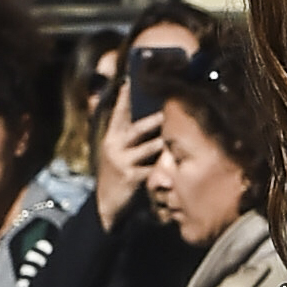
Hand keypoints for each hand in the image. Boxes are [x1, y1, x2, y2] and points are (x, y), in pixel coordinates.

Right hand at [95, 93, 164, 228]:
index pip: (118, 113)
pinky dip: (165, 166)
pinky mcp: (131, 178)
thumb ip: (126, 135)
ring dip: (164, 141)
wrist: (107, 204)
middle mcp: (115, 146)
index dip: (124, 98)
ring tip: (179, 133)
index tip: (130, 81)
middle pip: (137, 129)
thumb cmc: (117, 174)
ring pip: (148, 148)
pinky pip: (152, 169)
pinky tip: (177, 163)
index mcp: (111, 137)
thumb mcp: (115, 152)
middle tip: (170, 110)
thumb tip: (147, 117)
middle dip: (154, 120)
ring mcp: (122, 162)